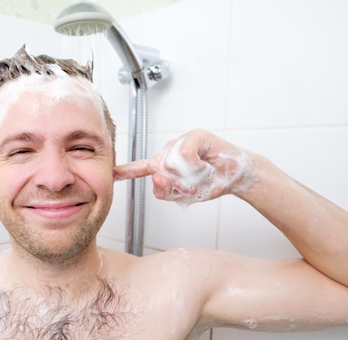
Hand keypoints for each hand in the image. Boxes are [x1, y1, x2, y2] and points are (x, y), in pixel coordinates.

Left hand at [114, 130, 254, 207]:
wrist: (236, 177)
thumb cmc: (210, 183)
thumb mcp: (184, 195)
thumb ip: (165, 191)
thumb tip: (155, 176)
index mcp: (165, 165)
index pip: (142, 168)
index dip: (127, 171)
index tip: (112, 174)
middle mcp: (169, 151)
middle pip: (156, 169)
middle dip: (173, 183)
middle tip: (190, 187)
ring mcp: (181, 142)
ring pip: (169, 162)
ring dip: (186, 176)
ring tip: (201, 175)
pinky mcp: (195, 135)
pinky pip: (184, 154)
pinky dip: (193, 165)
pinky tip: (203, 165)